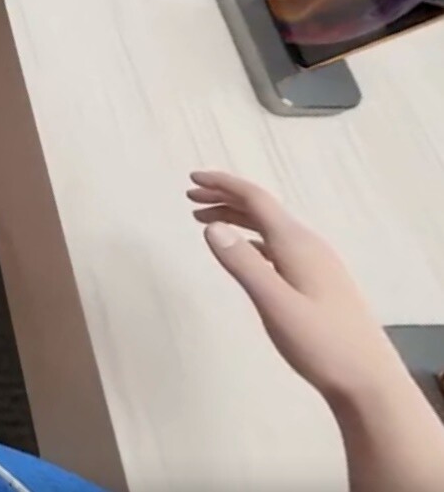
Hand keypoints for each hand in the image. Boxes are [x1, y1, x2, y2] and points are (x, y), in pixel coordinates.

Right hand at [189, 170, 401, 401]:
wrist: (367, 381)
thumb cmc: (320, 343)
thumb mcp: (274, 304)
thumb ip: (242, 264)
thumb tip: (212, 226)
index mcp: (296, 245)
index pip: (256, 200)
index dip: (223, 185)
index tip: (191, 179)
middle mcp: (308, 246)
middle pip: (263, 209)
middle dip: (226, 198)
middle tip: (190, 197)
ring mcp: (315, 264)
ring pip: (270, 228)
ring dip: (237, 218)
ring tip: (205, 221)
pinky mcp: (317, 281)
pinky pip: (277, 246)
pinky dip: (252, 240)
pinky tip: (242, 252)